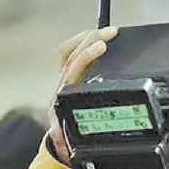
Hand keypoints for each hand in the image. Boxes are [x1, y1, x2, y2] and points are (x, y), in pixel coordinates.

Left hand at [47, 26, 118, 162]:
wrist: (62, 136)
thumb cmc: (68, 134)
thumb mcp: (66, 138)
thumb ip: (61, 135)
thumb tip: (56, 130)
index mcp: (65, 93)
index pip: (74, 67)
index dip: (87, 55)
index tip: (102, 47)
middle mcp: (64, 81)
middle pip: (74, 52)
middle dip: (92, 39)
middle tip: (112, 33)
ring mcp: (66, 76)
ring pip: (71, 49)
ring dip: (88, 36)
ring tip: (108, 31)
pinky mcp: (71, 73)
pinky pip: (73, 52)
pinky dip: (85, 41)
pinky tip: (100, 37)